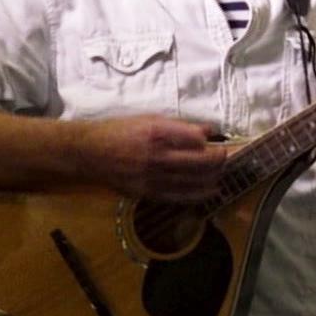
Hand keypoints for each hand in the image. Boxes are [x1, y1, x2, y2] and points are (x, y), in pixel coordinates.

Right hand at [82, 115, 231, 202]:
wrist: (90, 152)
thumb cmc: (120, 131)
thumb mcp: (149, 119)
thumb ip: (179, 126)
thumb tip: (208, 131)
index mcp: (157, 132)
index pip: (197, 139)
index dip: (212, 141)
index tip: (217, 140)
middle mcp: (157, 155)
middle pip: (201, 162)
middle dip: (219, 160)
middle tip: (225, 156)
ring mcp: (153, 176)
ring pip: (194, 181)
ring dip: (213, 178)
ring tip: (222, 173)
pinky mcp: (148, 192)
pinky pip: (180, 196)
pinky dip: (198, 194)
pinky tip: (210, 191)